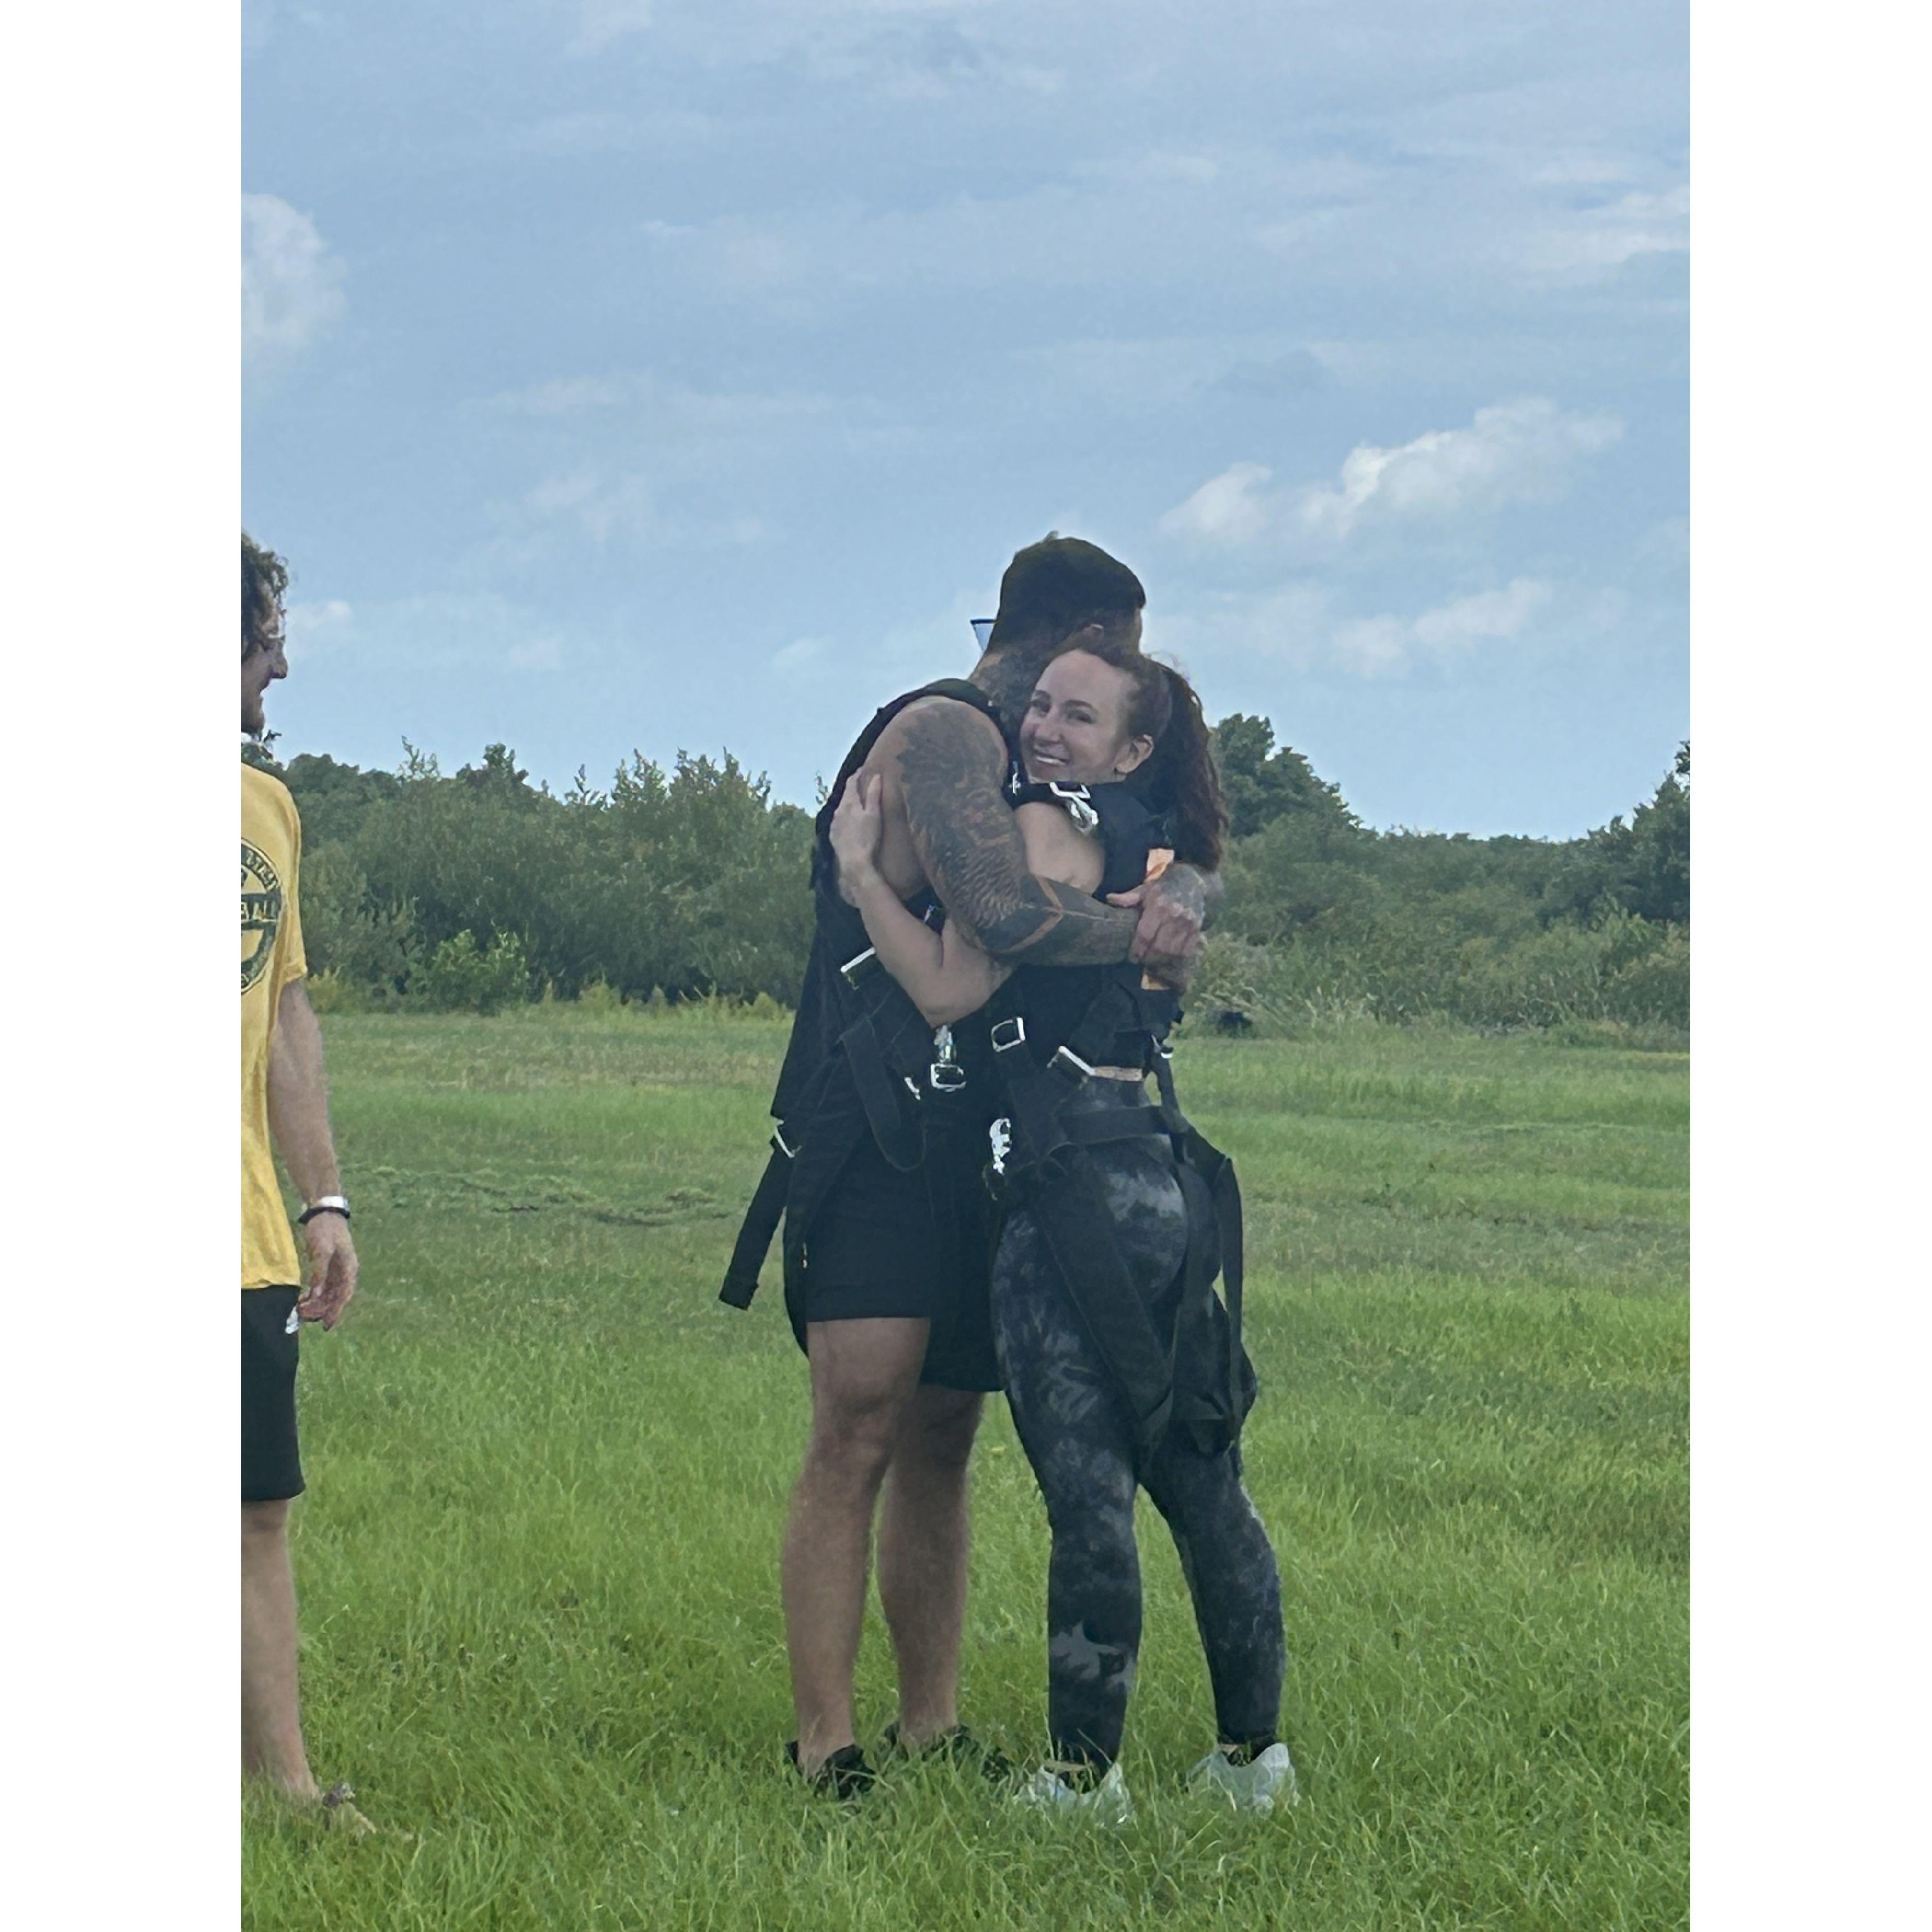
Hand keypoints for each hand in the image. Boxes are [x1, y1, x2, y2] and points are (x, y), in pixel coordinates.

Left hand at [295, 1213, 358, 1329]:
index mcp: (349, 1269)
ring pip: (327, 1295)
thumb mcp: (322, 1250)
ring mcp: (336, 1272)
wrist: (324, 1213)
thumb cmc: (326, 1230)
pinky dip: (312, 1296)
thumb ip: (320, 1272)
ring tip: (299, 1310)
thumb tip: (317, 1294)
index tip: (326, 1325)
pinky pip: (321, 1288)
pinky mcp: (327, 1270)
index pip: (345, 1295)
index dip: (336, 1311)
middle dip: (320, 1310)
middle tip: (303, 1316)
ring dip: (315, 1305)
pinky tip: (301, 1300)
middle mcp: (345, 1273)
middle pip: (335, 1298)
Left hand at [829, 770, 883, 901]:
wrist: (854, 862)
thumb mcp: (874, 814)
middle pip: (845, 795)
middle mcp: (838, 811)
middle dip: (852, 788)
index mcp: (849, 803)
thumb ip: (874, 794)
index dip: (857, 774)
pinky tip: (851, 822)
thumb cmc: (867, 838)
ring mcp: (834, 823)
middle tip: (861, 784)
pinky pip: (839, 821)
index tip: (863, 769)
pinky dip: (845, 817)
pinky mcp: (833, 835)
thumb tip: (876, 776)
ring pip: (841, 808)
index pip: (851, 782)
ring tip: (857, 803)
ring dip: (849, 803)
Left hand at [1108, 864, 1205, 986]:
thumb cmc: (1163, 887)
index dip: (1137, 950)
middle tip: (1141, 960)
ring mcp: (1188, 923)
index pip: (1145, 935)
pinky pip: (1186, 951)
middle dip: (1148, 958)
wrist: (1192, 880)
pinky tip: (1167, 959)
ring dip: (1161, 961)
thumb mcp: (1145, 889)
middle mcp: (1175, 915)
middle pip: (1159, 947)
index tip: (1132, 957)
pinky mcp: (1197, 929)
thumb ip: (1128, 898)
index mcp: (1158, 905)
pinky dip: (1176, 958)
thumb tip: (1109, 899)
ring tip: (1152, 961)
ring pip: (1173, 952)